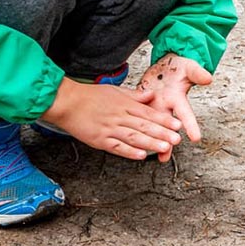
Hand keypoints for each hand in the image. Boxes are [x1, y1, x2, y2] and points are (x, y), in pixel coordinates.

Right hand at [38, 77, 182, 160]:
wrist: (67, 102)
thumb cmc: (89, 96)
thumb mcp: (114, 90)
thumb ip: (134, 95)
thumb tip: (151, 95)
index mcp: (124, 104)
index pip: (148, 113)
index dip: (164, 119)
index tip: (177, 124)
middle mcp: (119, 117)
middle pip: (144, 126)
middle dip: (162, 133)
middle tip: (176, 139)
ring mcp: (110, 129)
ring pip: (134, 137)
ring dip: (151, 143)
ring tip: (164, 148)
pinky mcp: (100, 140)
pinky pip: (117, 147)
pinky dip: (130, 152)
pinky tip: (141, 155)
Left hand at [135, 53, 212, 160]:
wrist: (164, 66)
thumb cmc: (178, 68)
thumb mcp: (189, 67)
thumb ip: (197, 73)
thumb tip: (208, 78)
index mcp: (178, 98)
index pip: (185, 114)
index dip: (191, 125)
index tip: (195, 138)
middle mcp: (166, 106)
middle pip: (168, 127)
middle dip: (168, 140)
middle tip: (167, 152)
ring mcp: (153, 106)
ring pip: (152, 126)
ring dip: (153, 140)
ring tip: (156, 155)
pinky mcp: (141, 103)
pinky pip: (137, 116)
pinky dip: (135, 126)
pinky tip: (132, 138)